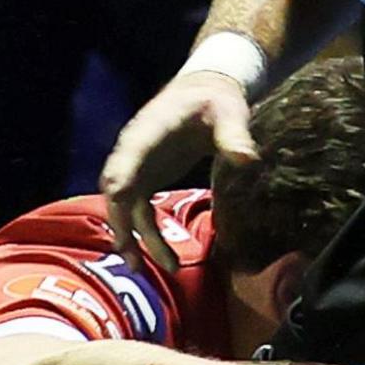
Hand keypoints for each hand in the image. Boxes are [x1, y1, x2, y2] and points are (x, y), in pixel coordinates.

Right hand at [98, 70, 257, 270]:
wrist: (204, 94)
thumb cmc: (215, 101)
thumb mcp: (228, 112)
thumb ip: (234, 134)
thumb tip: (247, 159)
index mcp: (150, 129)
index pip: (129, 154)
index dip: (122, 175)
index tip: (119, 198)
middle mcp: (134, 151)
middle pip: (116, 188)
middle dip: (120, 220)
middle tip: (130, 254)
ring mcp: (137, 167)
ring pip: (125, 206)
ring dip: (133, 237)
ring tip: (143, 269)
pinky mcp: (146, 180)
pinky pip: (139, 211)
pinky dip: (144, 235)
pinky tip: (160, 259)